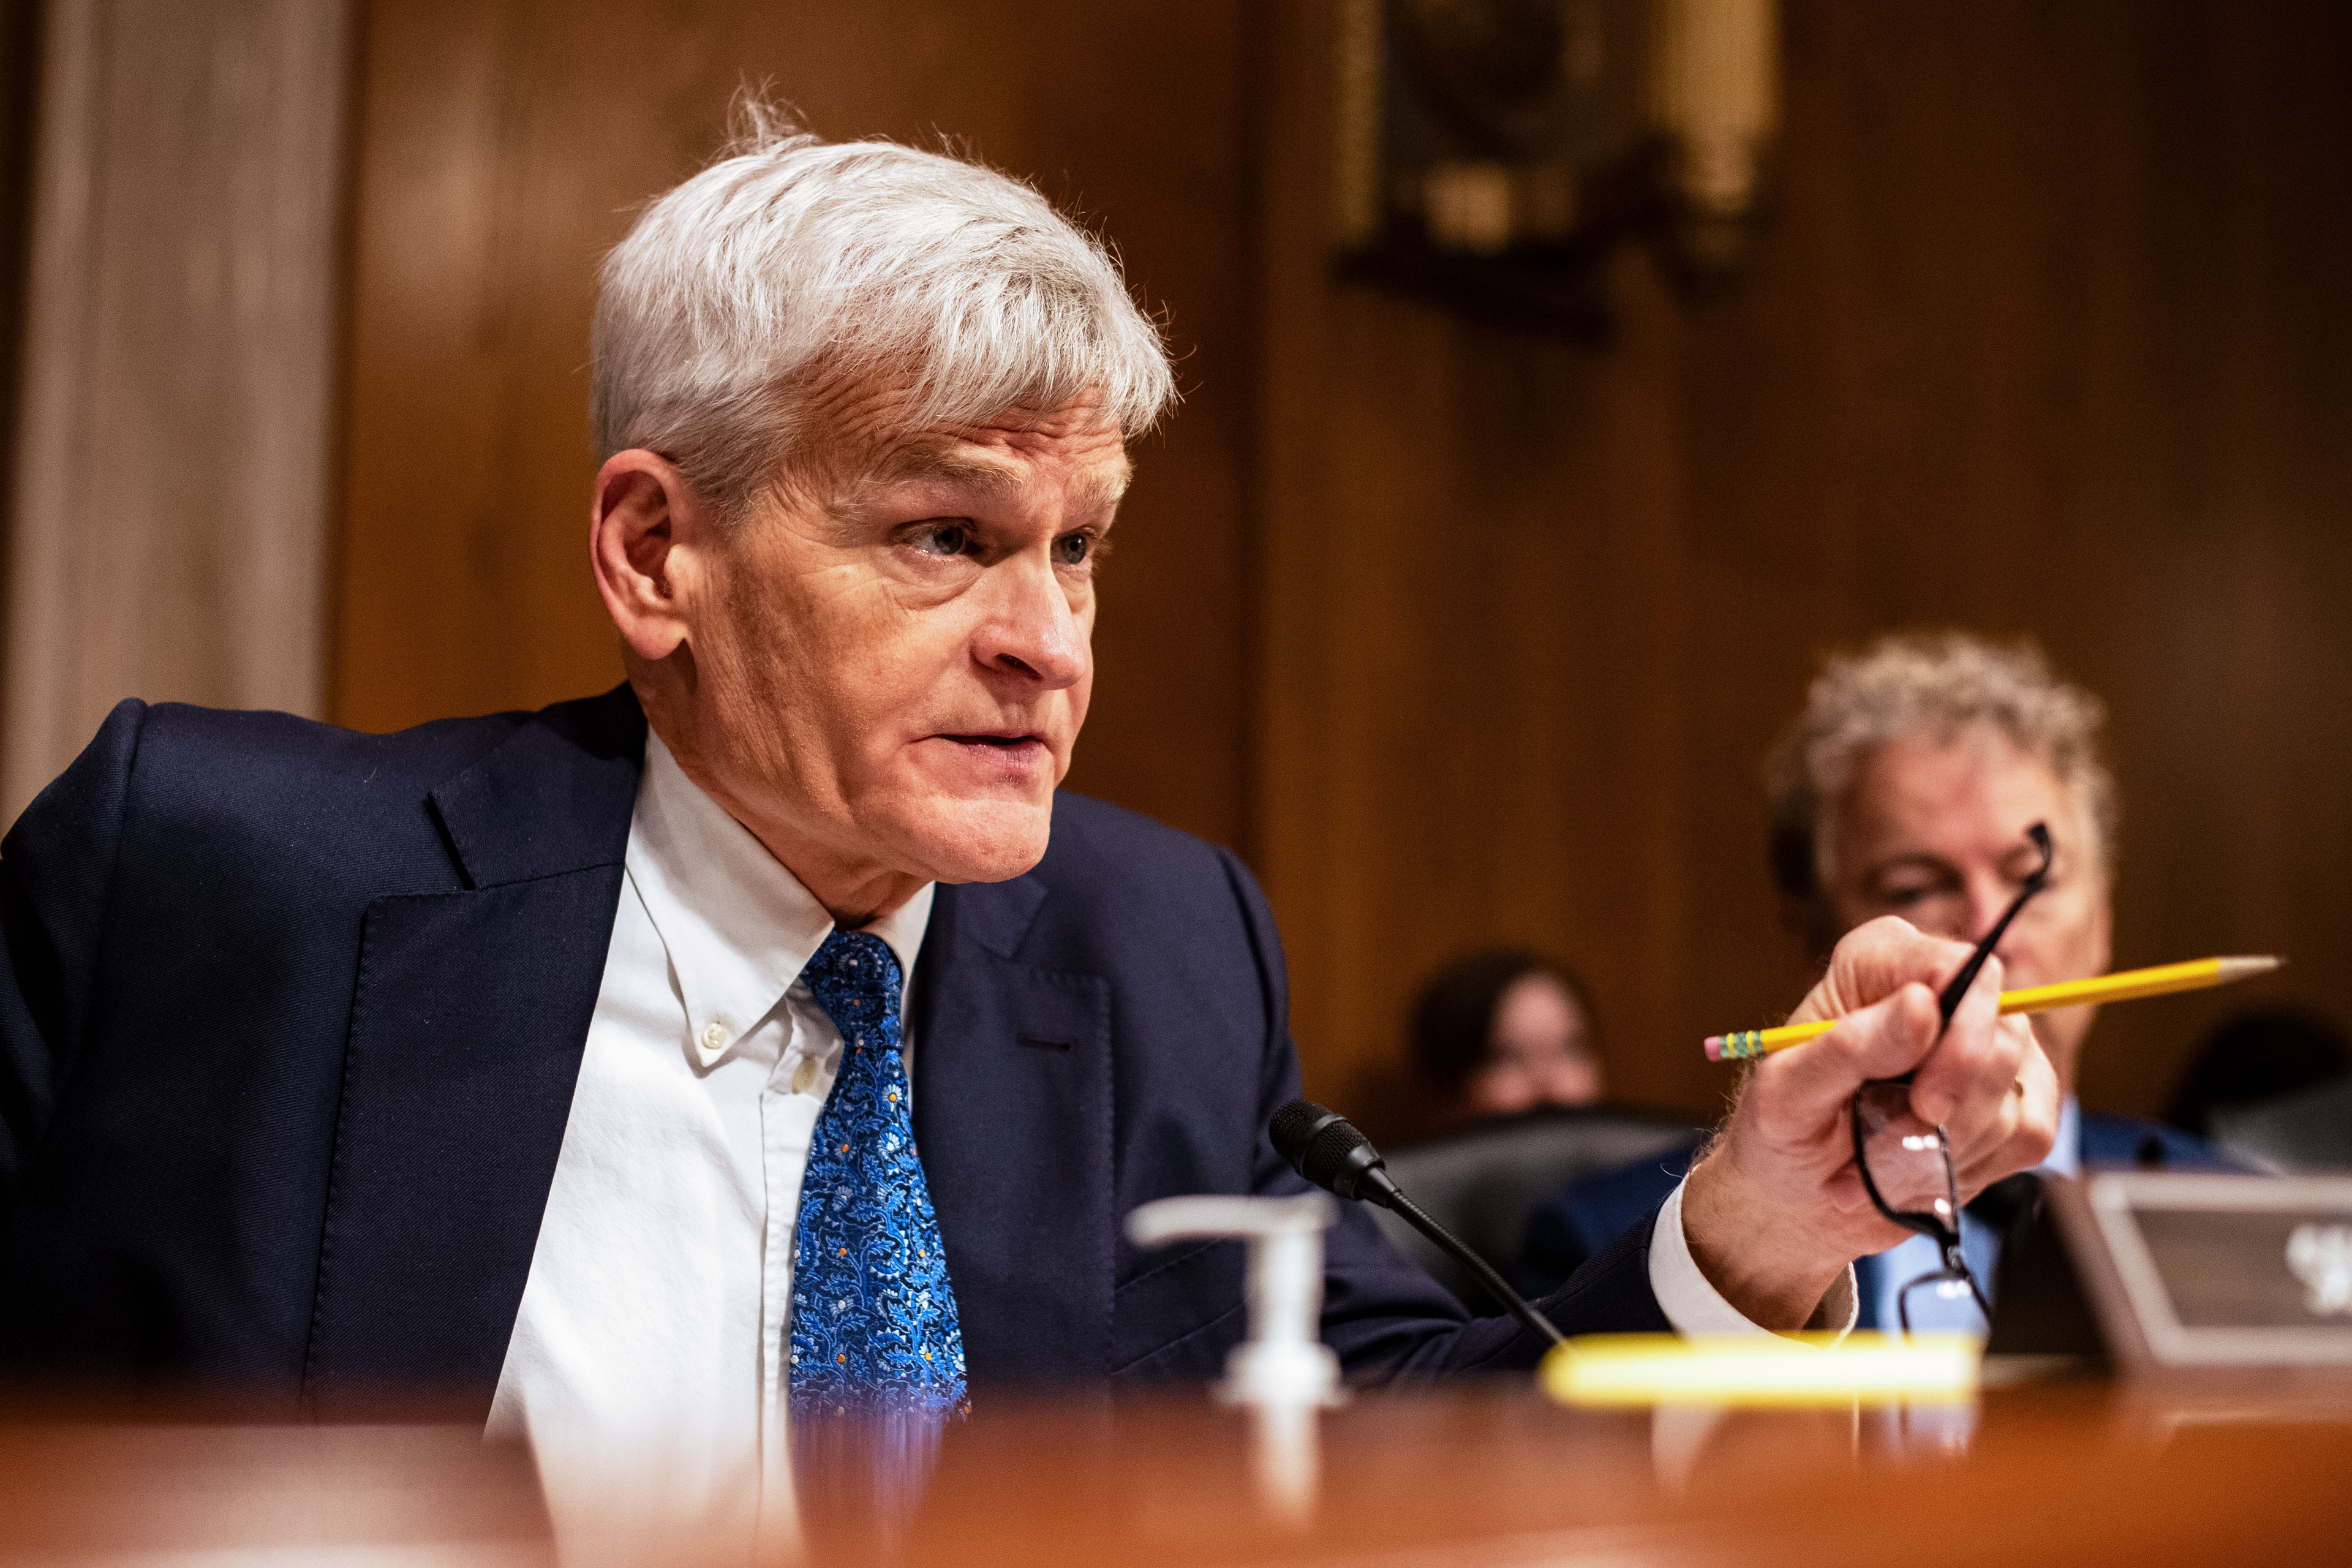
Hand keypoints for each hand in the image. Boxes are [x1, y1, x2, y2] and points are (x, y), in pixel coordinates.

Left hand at [1679, 916, 2059, 1330]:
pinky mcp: (2013, 1098)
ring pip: (2013, 1090)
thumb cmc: (1784, 1132)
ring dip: (1947, 1147)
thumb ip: (1850, 1046)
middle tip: (1887, 1141)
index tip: (1924, 1103)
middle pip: (2001, 1032)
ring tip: (1885, 1159)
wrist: (1802, 1196)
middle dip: (1950, 1107)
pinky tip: (1922, 1172)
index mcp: (1879, 962)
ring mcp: (1984, 1043)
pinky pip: (2031, 1134)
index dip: (1960, 1035)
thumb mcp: (1790, 1093)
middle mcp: (1942, 991)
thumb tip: (1923, 1004)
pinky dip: (1975, 1167)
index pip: (1964, 969)